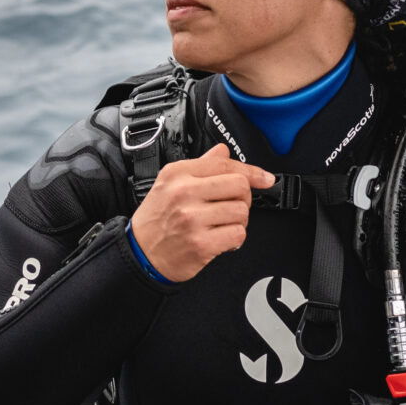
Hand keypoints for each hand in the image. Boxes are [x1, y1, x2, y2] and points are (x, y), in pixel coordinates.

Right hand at [129, 143, 273, 281]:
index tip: (264, 178)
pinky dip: (234, 239)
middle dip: (243, 198)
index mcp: (178, 173)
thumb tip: (223, 151)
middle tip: (231, 206)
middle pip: (239, 186)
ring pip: (241, 212)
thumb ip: (200, 165)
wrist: (140, 254)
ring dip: (237, 221)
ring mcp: (192, 219)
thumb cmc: (156, 219)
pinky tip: (220, 238)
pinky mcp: (201, 243)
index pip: (225, 164)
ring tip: (221, 224)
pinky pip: (237, 235)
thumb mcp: (170, 183)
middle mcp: (184, 193)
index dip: (252, 171)